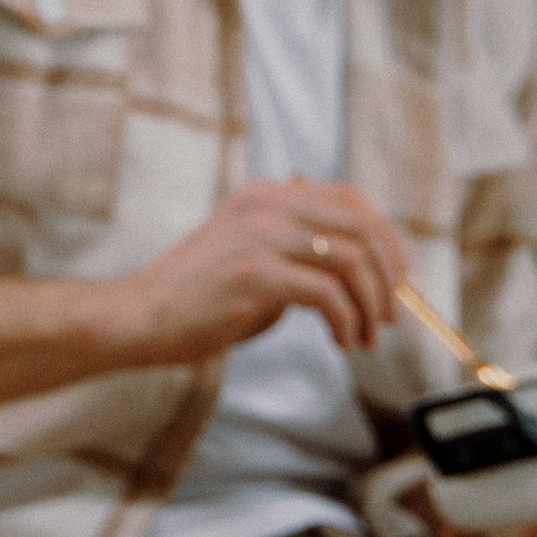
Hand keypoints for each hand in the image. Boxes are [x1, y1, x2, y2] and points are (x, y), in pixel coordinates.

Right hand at [99, 180, 409, 366]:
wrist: (140, 316)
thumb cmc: (196, 298)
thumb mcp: (251, 255)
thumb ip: (296, 252)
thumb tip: (362, 274)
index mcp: (266, 196)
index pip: (350, 198)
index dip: (386, 236)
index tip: (397, 276)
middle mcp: (266, 206)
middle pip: (362, 227)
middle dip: (389, 276)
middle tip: (390, 315)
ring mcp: (260, 237)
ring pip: (352, 260)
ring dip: (372, 305)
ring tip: (367, 337)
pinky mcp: (255, 275)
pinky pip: (328, 294)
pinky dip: (348, 321)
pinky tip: (342, 340)